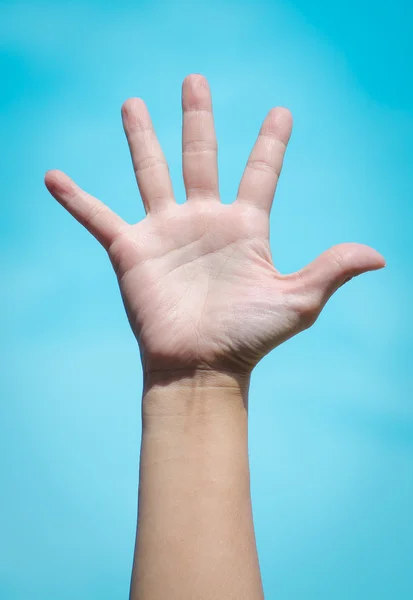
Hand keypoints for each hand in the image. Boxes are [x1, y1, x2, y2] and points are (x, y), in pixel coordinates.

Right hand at [45, 74, 384, 375]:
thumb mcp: (297, 301)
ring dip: (141, 138)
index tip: (282, 113)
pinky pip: (98, 217)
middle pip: (200, 156)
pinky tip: (53, 177)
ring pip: (151, 172)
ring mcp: (166, 232)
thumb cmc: (249, 338)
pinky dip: (75, 199)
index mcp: (245, 227)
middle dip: (198, 117)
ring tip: (133, 103)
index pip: (261, 172)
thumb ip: (331, 270)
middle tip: (195, 80)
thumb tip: (380, 255)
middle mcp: (204, 221)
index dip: (271, 143)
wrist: (201, 367)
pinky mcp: (131, 251)